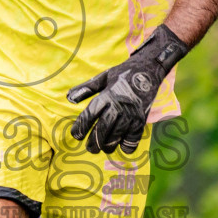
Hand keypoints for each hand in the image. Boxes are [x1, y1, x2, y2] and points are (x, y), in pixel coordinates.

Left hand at [67, 25, 188, 154]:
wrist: (149, 69)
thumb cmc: (123, 73)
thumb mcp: (103, 77)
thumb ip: (86, 89)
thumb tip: (68, 98)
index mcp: (106, 95)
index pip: (89, 115)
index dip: (80, 127)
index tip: (75, 135)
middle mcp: (118, 106)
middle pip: (102, 130)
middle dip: (93, 142)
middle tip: (89, 148)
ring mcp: (131, 114)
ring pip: (116, 137)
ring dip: (107, 146)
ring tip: (102, 148)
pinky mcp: (141, 120)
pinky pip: (133, 138)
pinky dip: (126, 146)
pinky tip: (121, 147)